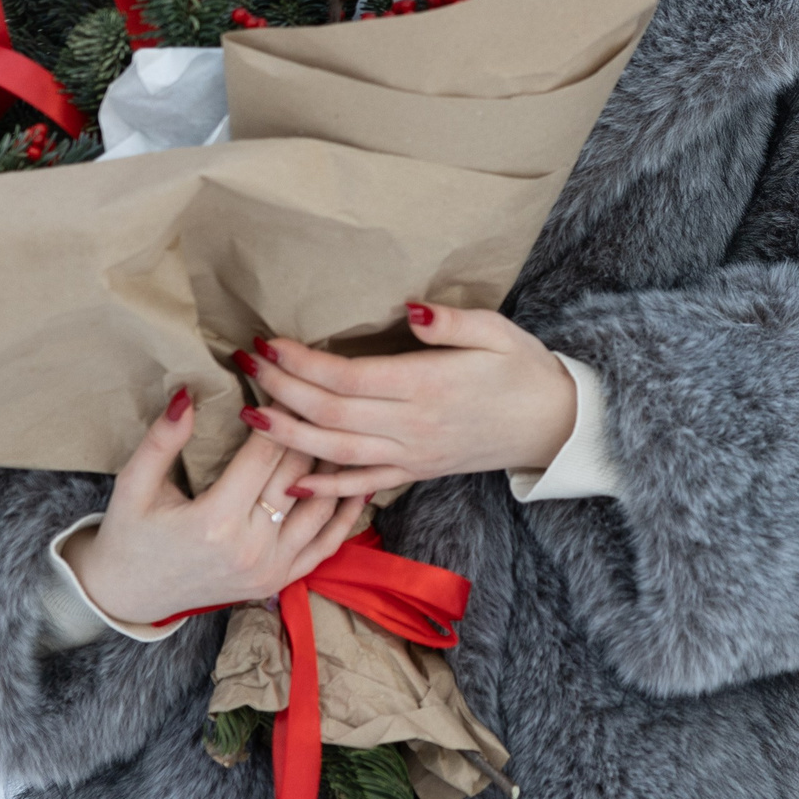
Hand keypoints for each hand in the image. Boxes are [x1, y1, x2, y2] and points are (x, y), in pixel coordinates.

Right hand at [59, 389, 365, 626]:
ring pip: (320, 507)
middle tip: (327, 394)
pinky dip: (346, 512)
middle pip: (297, 475)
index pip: (265, 454)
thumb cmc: (130, 534)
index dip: (280, 412)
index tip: (291, 380)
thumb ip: (161, 440)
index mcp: (216, 521)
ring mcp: (270, 569)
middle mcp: (251, 548)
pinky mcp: (280, 581)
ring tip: (350, 429)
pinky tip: (361, 482)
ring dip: (336, 467)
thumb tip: (186, 394)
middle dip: (312, 430)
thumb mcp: (133, 485)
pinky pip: (327, 544)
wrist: (129, 596)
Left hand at [238, 301, 577, 499]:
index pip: (349, 378)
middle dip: (282, 389)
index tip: (269, 343)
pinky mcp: (416, 472)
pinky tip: (293, 483)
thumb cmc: (525, 369)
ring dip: (288, 435)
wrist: (554, 424)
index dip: (303, 362)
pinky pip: (364, 485)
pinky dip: (326, 489)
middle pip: (331, 413)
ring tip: (249, 414)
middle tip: (245, 366)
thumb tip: (407, 309)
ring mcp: (413, 454)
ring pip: (336, 452)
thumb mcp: (497, 331)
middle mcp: (414, 426)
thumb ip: (450, 322)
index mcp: (429, 385)